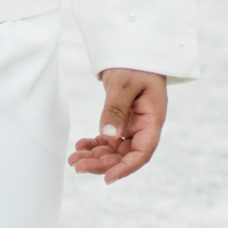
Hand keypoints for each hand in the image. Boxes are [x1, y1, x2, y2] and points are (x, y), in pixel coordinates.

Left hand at [68, 68, 165, 182]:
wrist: (133, 50)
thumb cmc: (134, 63)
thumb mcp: (124, 84)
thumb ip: (115, 109)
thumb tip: (107, 136)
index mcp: (153, 119)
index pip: (142, 151)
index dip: (126, 168)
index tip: (107, 178)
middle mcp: (145, 126)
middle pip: (126, 154)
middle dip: (102, 164)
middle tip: (77, 166)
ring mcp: (134, 125)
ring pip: (115, 149)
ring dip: (96, 156)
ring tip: (74, 160)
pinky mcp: (123, 120)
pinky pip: (110, 139)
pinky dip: (95, 144)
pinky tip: (81, 146)